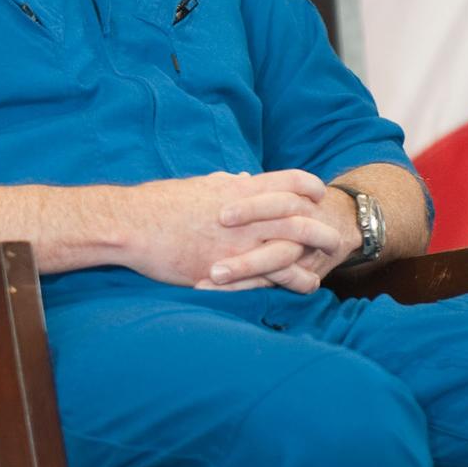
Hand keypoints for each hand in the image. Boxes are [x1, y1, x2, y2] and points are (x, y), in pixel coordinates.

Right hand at [123, 170, 354, 292]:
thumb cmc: (160, 204)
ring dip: (313, 255)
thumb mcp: (199, 186)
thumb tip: (241, 179)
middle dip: (321, 225)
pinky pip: (269, 275)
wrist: (133, 224)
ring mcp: (237, 241)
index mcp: (237, 189)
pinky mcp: (227, 267)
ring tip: (327, 264)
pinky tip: (303, 286)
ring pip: (290, 246)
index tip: (319, 192)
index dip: (307, 185)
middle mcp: (244, 213)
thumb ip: (226, 184)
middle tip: (335, 235)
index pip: (285, 181)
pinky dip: (290, 280)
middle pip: (297, 215)